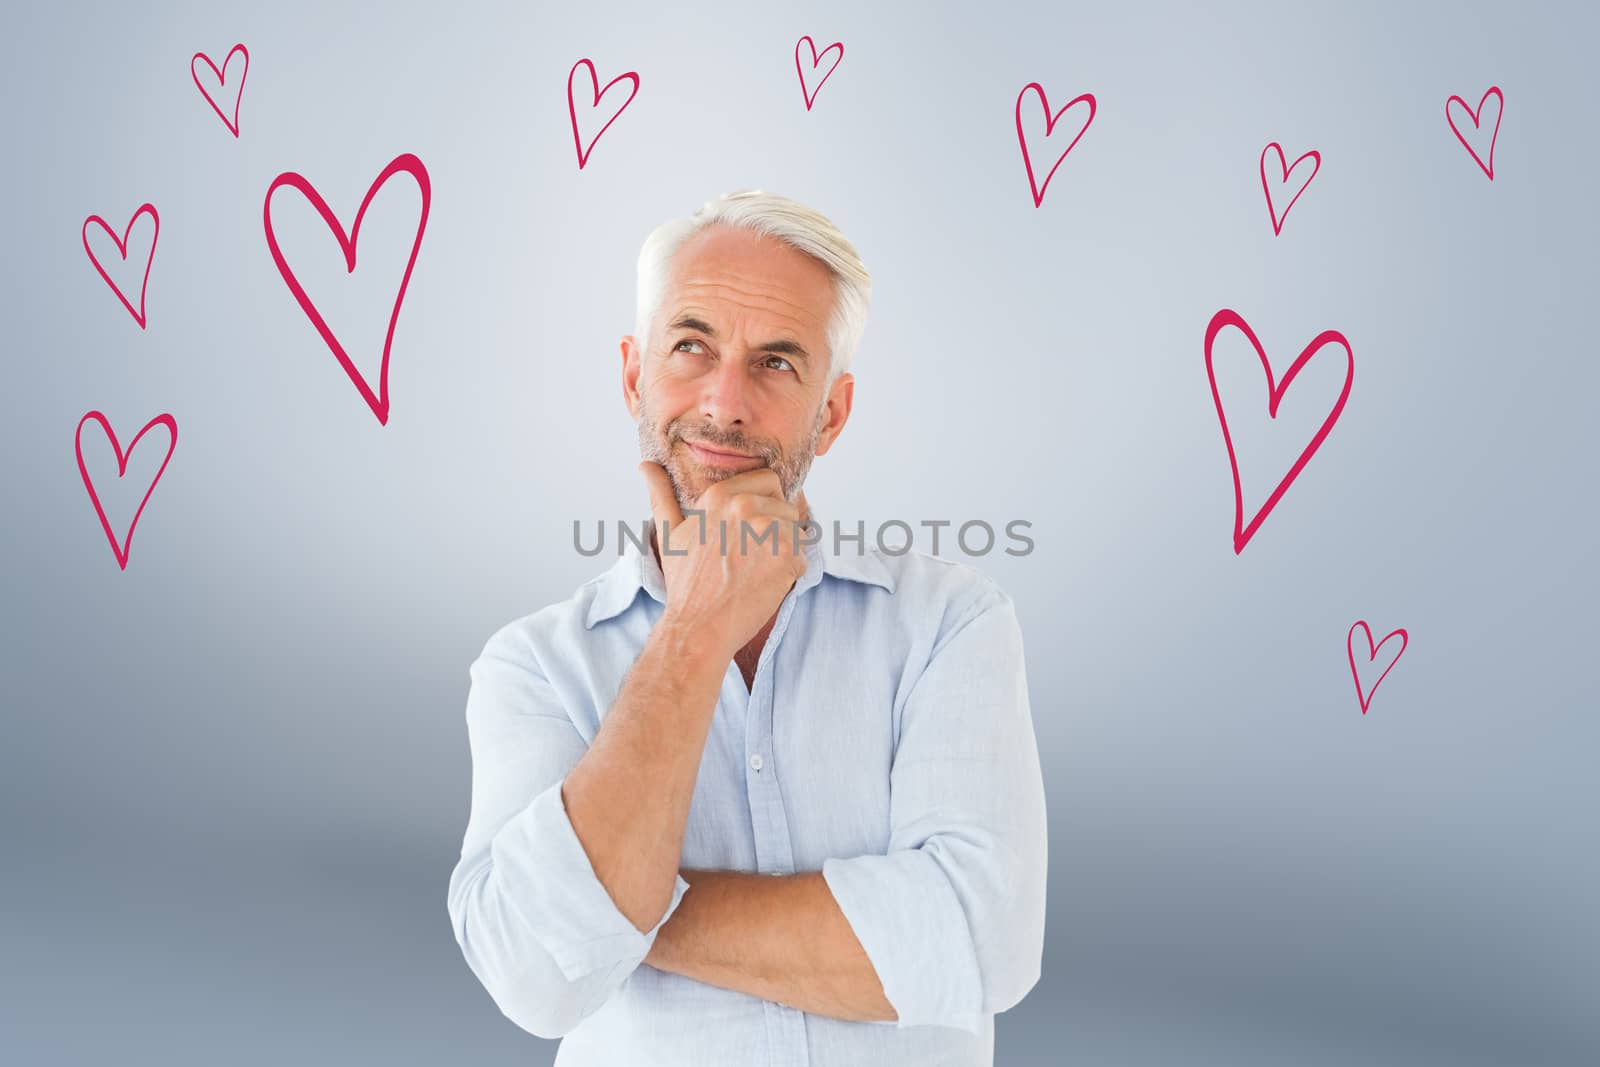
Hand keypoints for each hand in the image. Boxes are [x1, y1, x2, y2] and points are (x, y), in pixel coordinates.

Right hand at [639, 461, 809, 659]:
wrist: (698, 627)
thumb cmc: (685, 583)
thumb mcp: (669, 533)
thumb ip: (661, 493)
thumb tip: (645, 464)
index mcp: (721, 495)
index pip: (769, 481)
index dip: (765, 504)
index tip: (750, 531)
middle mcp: (746, 506)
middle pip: (787, 505)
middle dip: (776, 528)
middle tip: (750, 557)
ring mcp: (768, 530)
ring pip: (796, 531)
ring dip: (783, 552)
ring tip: (753, 571)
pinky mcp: (786, 557)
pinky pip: (802, 557)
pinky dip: (789, 574)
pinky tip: (762, 585)